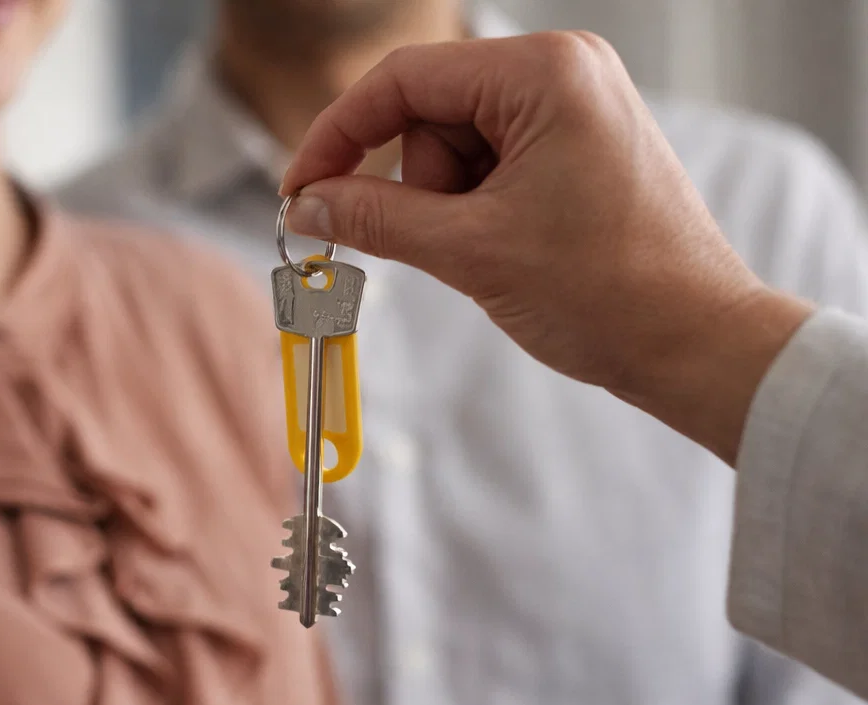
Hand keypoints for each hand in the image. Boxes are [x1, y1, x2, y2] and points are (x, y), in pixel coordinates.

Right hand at [279, 32, 812, 463]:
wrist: (693, 342)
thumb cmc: (610, 292)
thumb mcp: (469, 251)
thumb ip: (374, 219)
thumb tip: (307, 207)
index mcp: (545, 72)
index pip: (404, 80)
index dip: (337, 136)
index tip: (300, 191)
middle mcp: (564, 71)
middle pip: (428, 111)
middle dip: (413, 184)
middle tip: (435, 244)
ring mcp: (576, 106)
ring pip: (454, 143)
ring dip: (446, 203)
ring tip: (491, 253)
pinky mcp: (579, 144)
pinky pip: (491, 161)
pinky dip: (475, 207)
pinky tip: (505, 247)